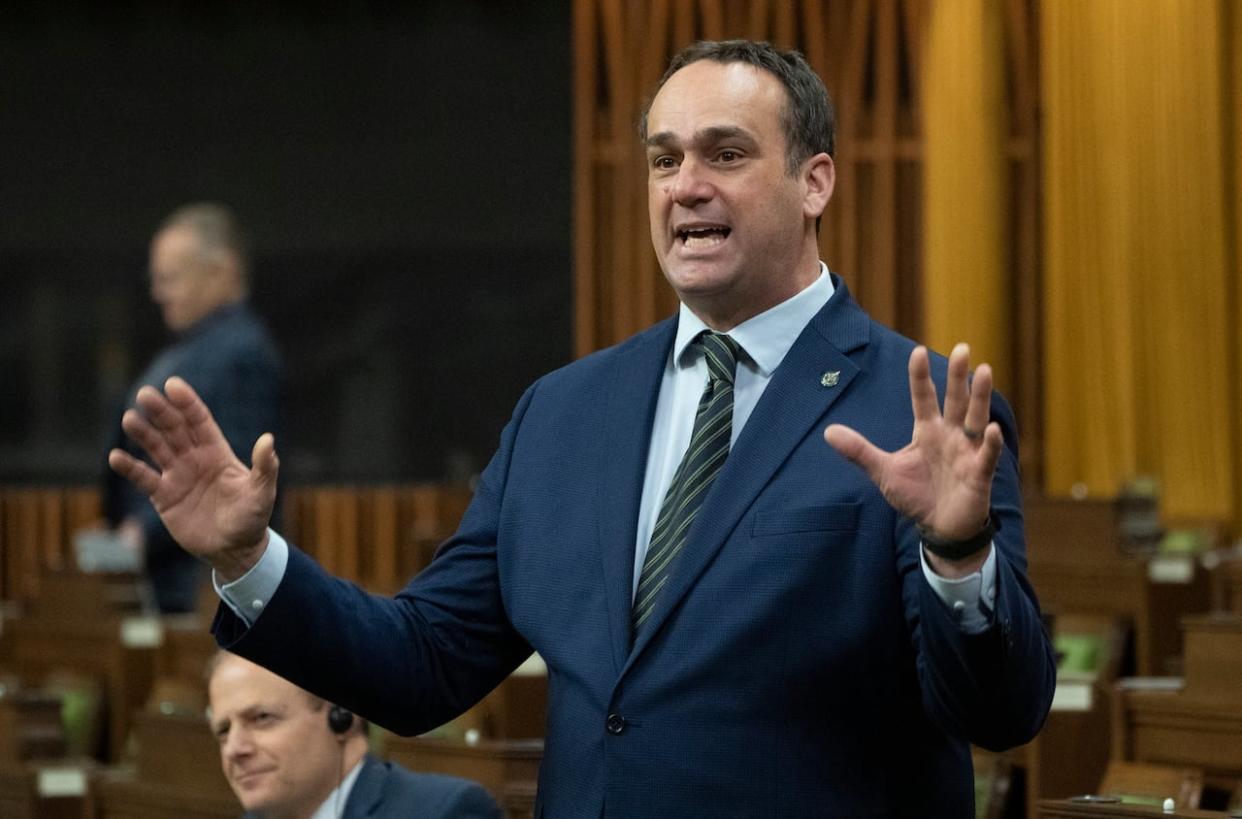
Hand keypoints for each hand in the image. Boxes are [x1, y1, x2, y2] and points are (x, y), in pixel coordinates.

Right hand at [107, 376, 277, 581]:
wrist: (235, 550)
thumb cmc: (252, 518)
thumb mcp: (262, 492)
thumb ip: (264, 467)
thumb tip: (268, 439)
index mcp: (217, 452)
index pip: (199, 421)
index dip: (187, 403)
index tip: (173, 385)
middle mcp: (194, 458)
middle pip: (174, 428)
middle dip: (160, 411)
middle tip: (144, 394)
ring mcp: (177, 476)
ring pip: (156, 448)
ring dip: (142, 433)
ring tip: (129, 419)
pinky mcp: (163, 496)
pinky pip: (143, 478)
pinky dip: (129, 467)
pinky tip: (115, 457)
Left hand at [824, 343, 1001, 541]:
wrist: (937, 528)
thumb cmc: (915, 495)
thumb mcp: (883, 471)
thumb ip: (859, 450)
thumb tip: (827, 432)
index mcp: (927, 431)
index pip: (923, 398)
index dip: (920, 376)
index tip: (917, 351)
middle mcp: (950, 435)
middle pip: (954, 400)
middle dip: (957, 376)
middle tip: (962, 349)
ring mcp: (967, 452)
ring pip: (975, 419)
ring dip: (979, 397)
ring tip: (983, 370)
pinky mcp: (978, 474)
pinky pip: (987, 456)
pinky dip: (990, 443)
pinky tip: (992, 429)